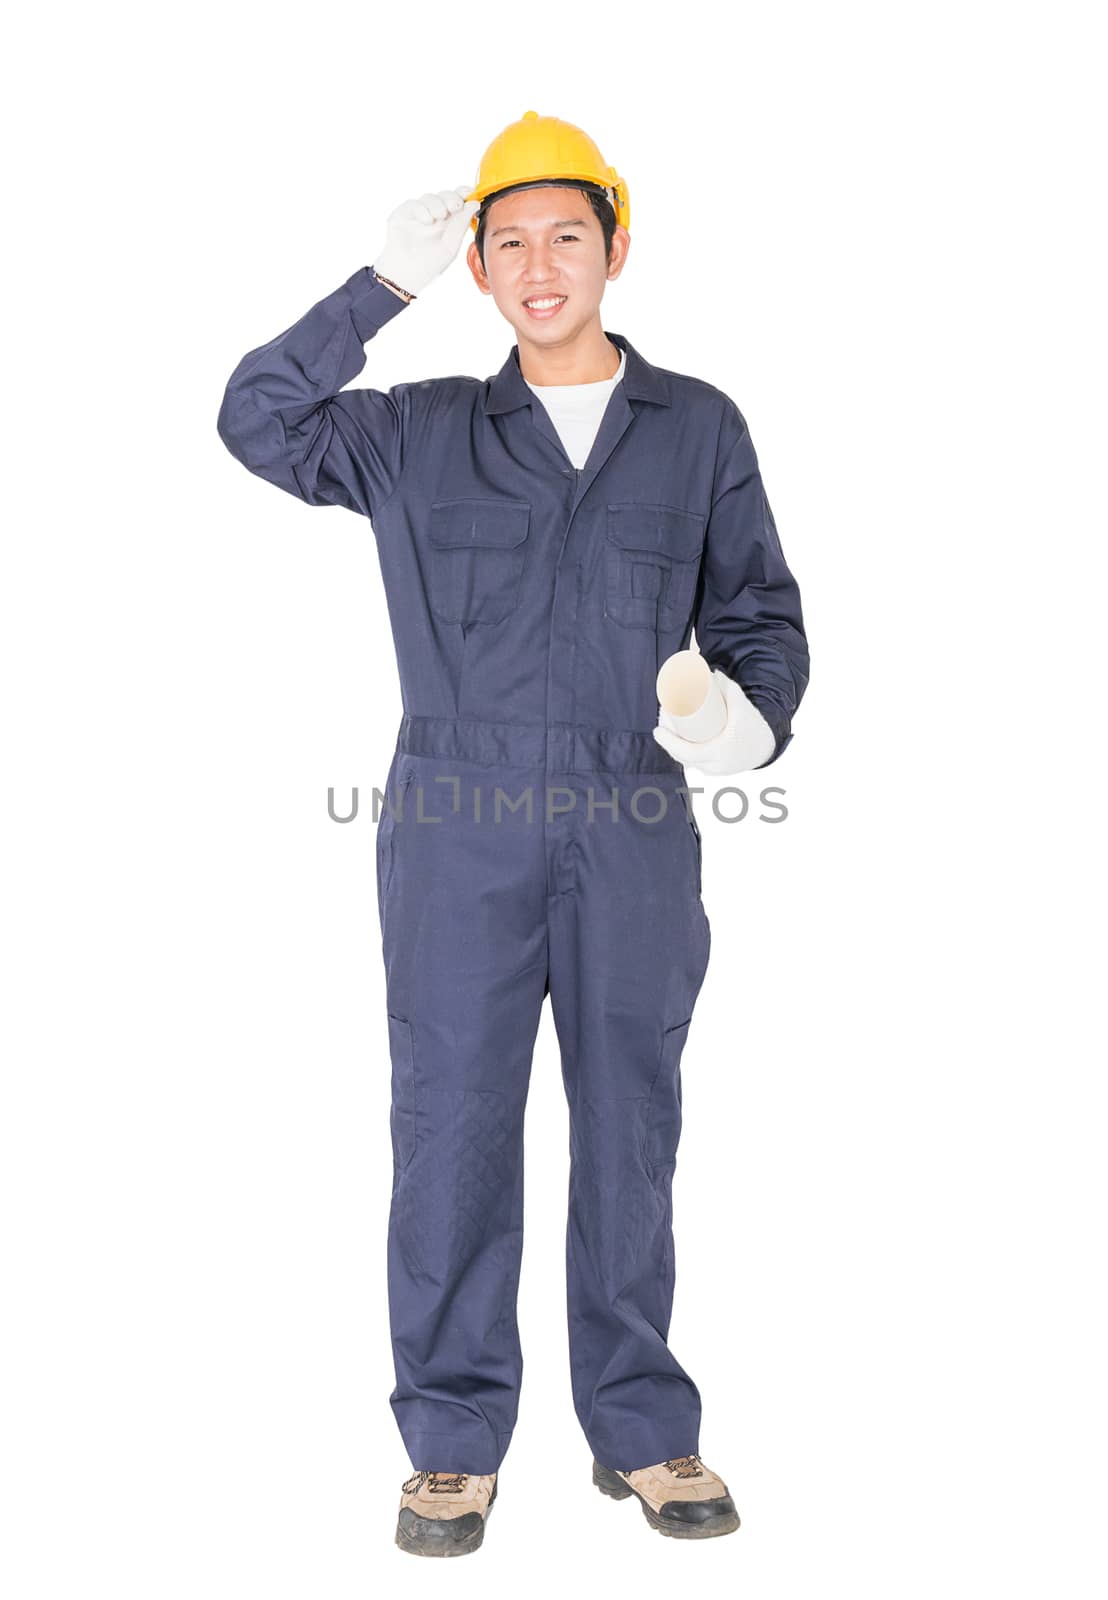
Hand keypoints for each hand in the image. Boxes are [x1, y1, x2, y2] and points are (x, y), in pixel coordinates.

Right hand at [372, 185, 480, 297]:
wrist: (408, 275)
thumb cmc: (430, 264)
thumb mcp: (451, 245)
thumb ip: (461, 224)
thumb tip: (475, 203)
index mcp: (449, 222)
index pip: (458, 201)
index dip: (464, 193)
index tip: (470, 192)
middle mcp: (434, 215)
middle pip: (445, 195)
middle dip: (452, 197)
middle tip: (455, 206)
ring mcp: (418, 213)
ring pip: (430, 197)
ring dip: (437, 205)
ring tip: (438, 218)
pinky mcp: (402, 214)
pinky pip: (414, 203)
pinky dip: (423, 209)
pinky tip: (426, 221)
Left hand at [652, 668, 775, 774]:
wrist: (766, 744)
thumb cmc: (753, 724)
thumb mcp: (742, 705)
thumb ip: (728, 687)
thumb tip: (710, 672)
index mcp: (722, 751)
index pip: (688, 752)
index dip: (669, 742)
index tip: (657, 730)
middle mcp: (717, 765)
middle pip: (683, 756)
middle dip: (668, 740)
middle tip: (661, 722)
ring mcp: (715, 770)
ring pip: (687, 761)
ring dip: (672, 746)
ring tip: (665, 729)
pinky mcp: (714, 771)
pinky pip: (693, 764)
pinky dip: (681, 754)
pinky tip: (671, 744)